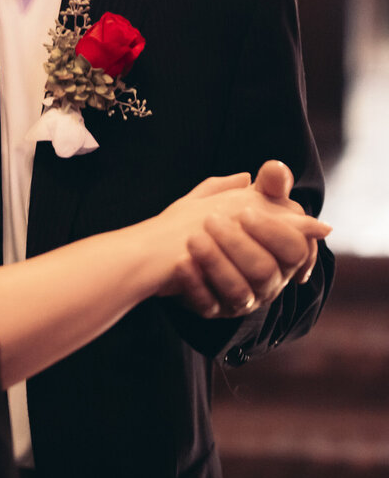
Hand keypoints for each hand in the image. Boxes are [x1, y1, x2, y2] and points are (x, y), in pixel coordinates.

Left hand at [159, 165, 329, 319]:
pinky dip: (194, 283)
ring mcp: (242, 299)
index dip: (273, 231)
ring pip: (239, 291)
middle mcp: (268, 282)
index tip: (244, 211)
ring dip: (215, 262)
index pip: (295, 250)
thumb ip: (265, 184)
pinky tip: (181, 262)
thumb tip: (275, 168)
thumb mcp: (246, 197)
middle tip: (211, 220)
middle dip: (237, 244)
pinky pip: (208, 304)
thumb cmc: (227, 217)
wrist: (182, 241)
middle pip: (265, 271)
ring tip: (193, 238)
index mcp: (283, 256)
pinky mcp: (214, 309)